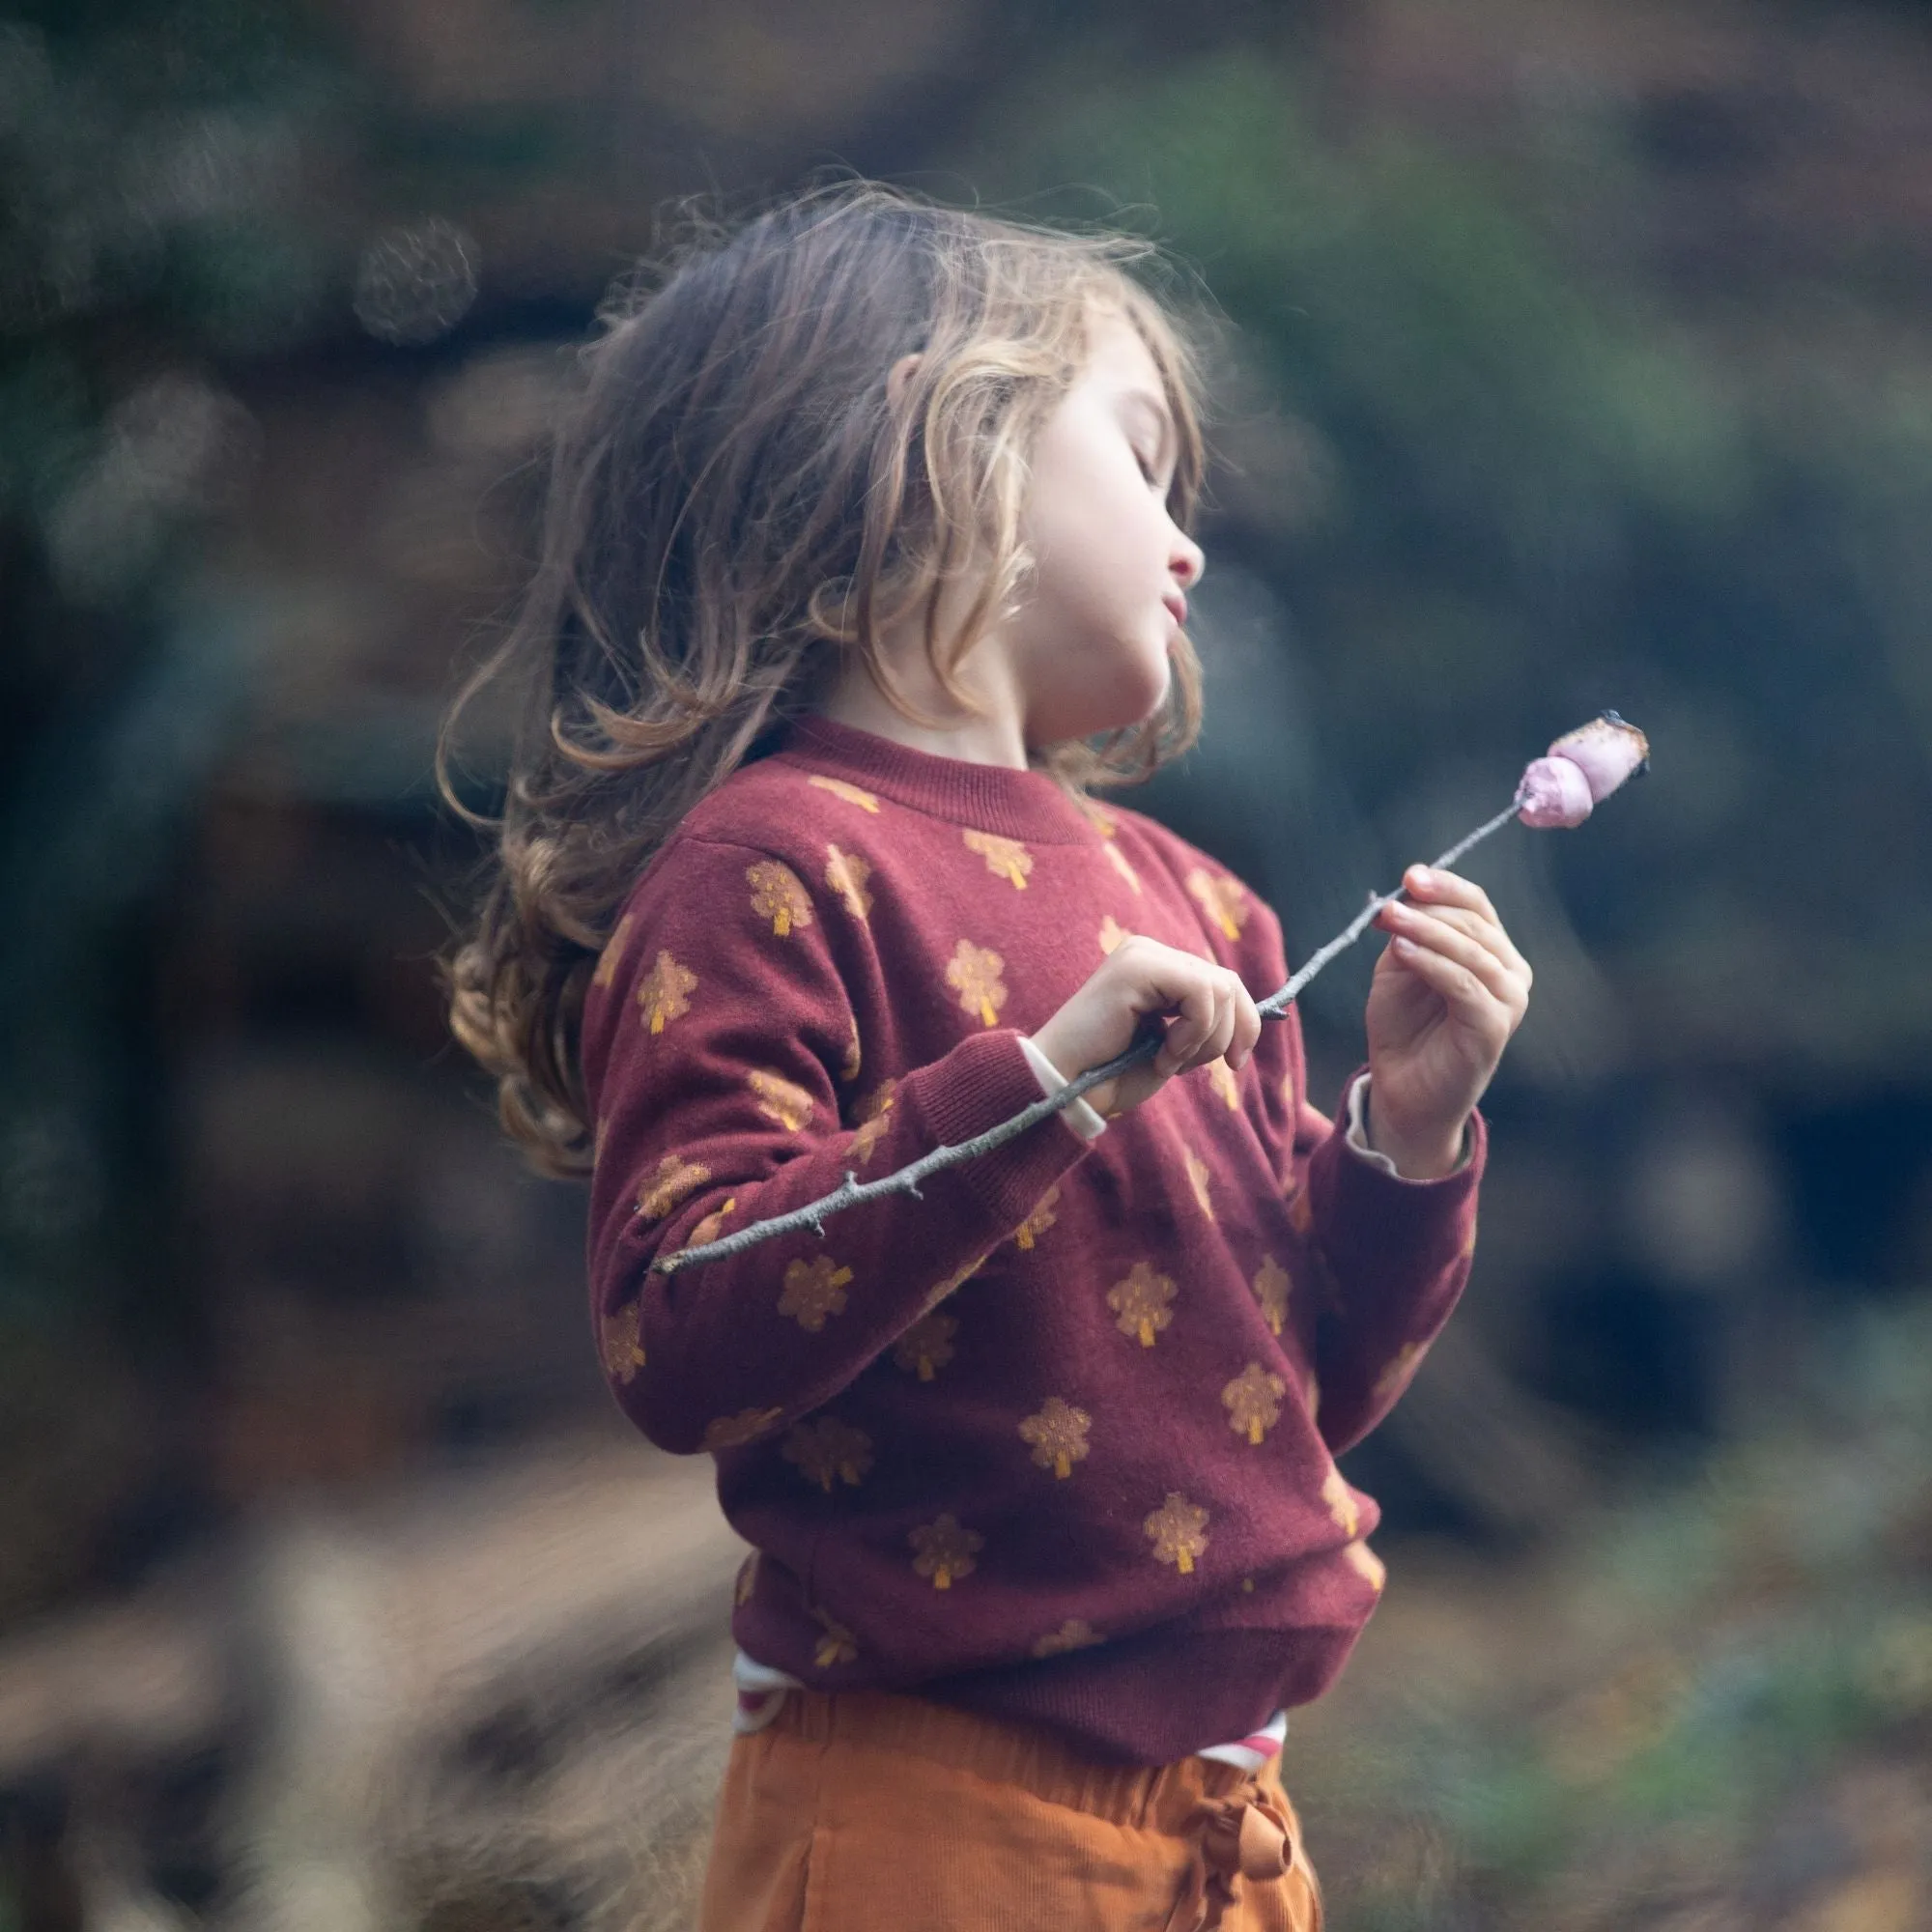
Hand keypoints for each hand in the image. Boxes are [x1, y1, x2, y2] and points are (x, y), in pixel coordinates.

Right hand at [1031, 935, 1261, 1118]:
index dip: (1242, 1024)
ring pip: (1220, 988)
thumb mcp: (1173, 1045)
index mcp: (1157, 969)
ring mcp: (1143, 955)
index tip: (1234, 1063)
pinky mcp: (1138, 966)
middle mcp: (1150, 952)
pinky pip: (1200, 992)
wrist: (1065, 1087)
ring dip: (1204, 1039)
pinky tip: (1160, 1054)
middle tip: (1193, 1067)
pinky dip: (1192, 1033)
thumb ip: (1203, 1021)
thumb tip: (1255, 1017)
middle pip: (1229, 983)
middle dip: (1229, 1033)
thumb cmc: (1112, 1074)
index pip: (1224, 983)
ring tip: (1166, 1060)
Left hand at [1365, 866, 1531, 1176]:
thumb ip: (1406, 935)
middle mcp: (1510, 972)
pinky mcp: (1495, 1027)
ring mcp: (1509, 1000)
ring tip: (1388, 922)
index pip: (1477, 905)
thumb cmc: (1404, 1027)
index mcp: (1491, 951)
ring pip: (1471, 950)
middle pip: (1474, 923)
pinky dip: (1432, 963)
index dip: (1445, 886)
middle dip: (1428, 910)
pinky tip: (1402, 952)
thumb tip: (1404, 898)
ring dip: (1426, 931)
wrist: (1404, 1089)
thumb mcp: (1399, 969)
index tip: (1409, 876)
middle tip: (1387, 907)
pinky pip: (1464, 984)